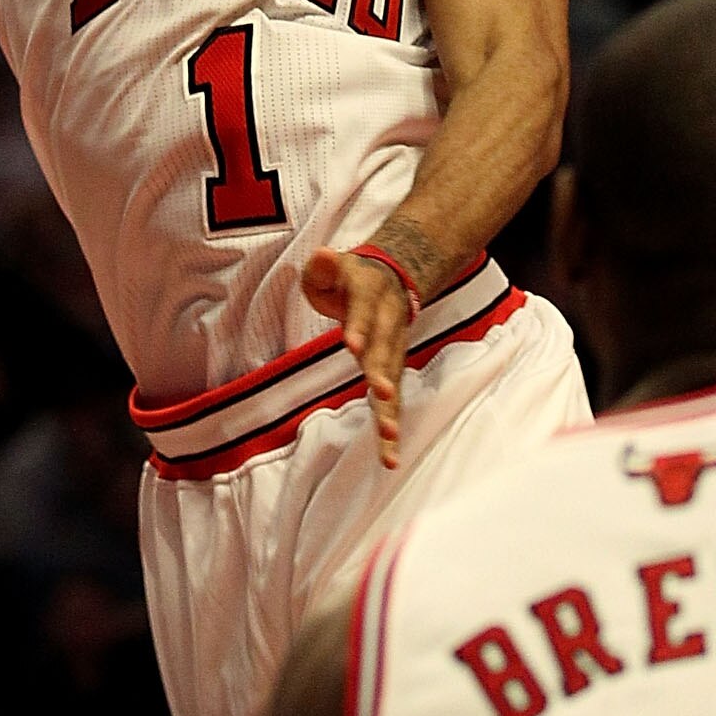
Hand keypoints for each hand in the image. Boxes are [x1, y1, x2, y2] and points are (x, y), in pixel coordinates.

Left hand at [302, 246, 412, 470]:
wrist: (392, 280)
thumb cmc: (350, 279)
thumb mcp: (333, 266)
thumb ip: (324, 266)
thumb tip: (321, 255)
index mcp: (372, 298)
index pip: (365, 312)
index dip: (360, 327)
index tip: (352, 344)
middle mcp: (389, 328)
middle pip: (387, 352)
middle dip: (382, 372)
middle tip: (380, 392)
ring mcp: (393, 353)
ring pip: (394, 383)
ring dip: (391, 409)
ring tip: (389, 438)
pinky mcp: (391, 374)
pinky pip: (392, 403)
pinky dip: (391, 429)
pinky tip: (390, 459)